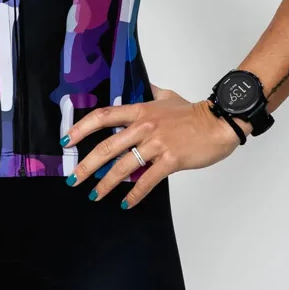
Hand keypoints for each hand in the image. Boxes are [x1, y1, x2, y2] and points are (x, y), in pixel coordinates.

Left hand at [62, 84, 242, 208]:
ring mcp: (157, 144)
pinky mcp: (170, 160)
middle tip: (74, 177)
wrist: (220, 122)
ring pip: (124, 166)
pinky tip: (125, 203)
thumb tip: (143, 86)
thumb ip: (151, 92)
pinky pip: (147, 180)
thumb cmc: (194, 112)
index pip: (103, 117)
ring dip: (106, 183)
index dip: (82, 128)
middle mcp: (144, 127)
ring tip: (94, 195)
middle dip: (87, 164)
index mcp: (140, 111)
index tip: (68, 140)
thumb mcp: (167, 96)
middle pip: (107, 147)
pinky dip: (135, 194)